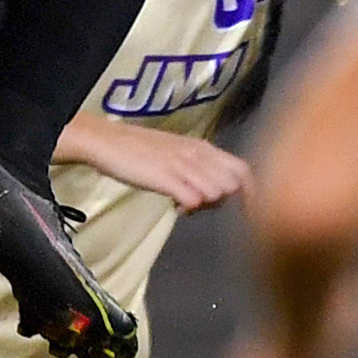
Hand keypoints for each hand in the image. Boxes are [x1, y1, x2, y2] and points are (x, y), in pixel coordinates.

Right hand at [70, 118, 250, 211]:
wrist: (107, 141)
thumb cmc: (140, 150)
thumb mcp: (176, 154)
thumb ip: (198, 169)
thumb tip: (214, 194)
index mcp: (202, 147)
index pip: (243, 170)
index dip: (251, 194)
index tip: (248, 215)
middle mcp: (197, 154)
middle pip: (234, 183)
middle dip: (226, 202)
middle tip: (202, 206)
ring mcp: (182, 165)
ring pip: (218, 191)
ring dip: (207, 205)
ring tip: (186, 204)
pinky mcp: (166, 177)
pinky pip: (194, 199)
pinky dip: (190, 208)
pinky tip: (175, 207)